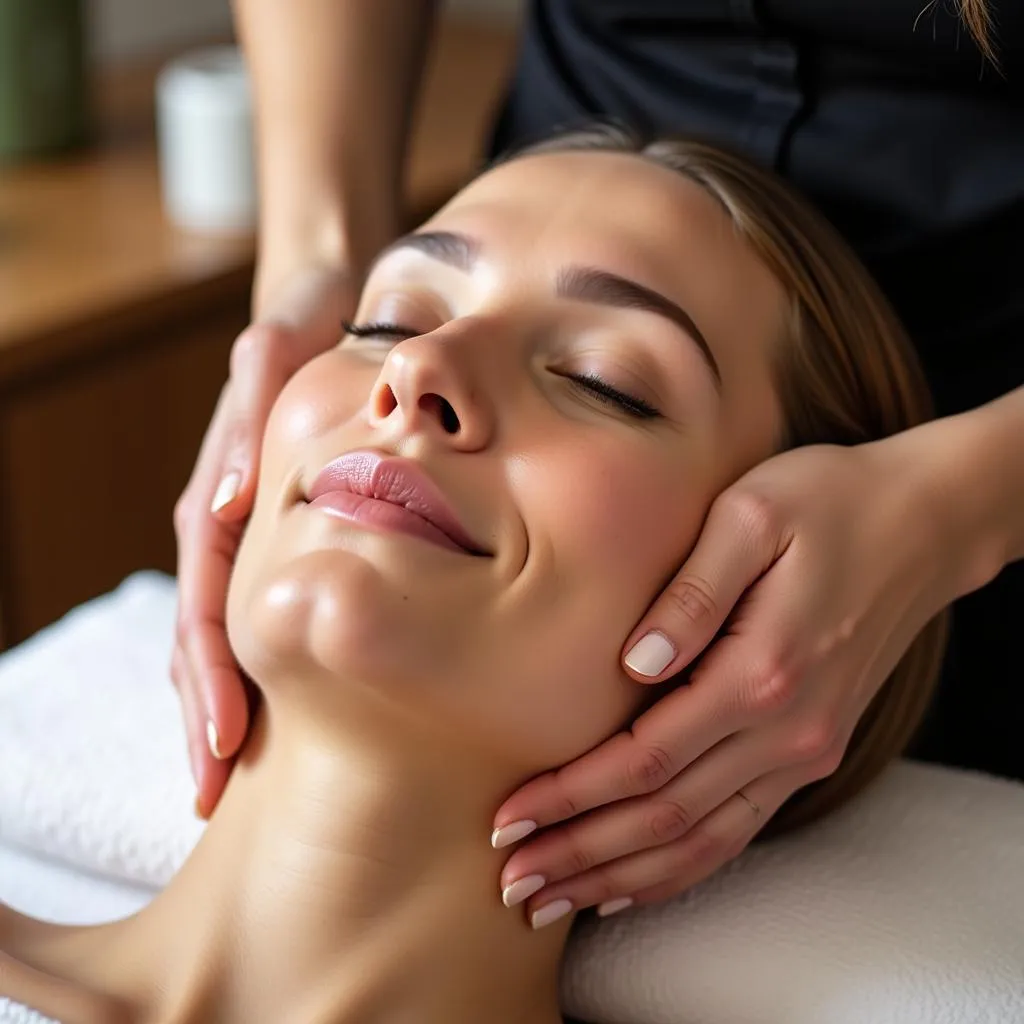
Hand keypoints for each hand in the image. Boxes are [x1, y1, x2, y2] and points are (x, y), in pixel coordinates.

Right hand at [172, 263, 353, 816]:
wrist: (324, 303)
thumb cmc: (307, 326)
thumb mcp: (279, 352)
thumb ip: (251, 417)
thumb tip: (230, 504)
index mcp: (218, 498)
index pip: (205, 604)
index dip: (210, 677)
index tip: (223, 744)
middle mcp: (226, 526)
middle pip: (204, 637)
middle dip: (205, 716)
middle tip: (213, 794)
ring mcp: (251, 535)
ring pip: (229, 635)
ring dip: (225, 706)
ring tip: (230, 779)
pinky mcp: (281, 534)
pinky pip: (264, 610)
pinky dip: (264, 666)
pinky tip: (281, 716)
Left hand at [491, 431, 965, 926]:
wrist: (919, 523)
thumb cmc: (825, 502)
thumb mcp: (750, 516)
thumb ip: (691, 594)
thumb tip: (633, 663)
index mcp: (760, 670)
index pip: (645, 758)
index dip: (572, 796)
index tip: (511, 819)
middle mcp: (787, 728)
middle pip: (664, 817)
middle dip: (581, 853)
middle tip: (512, 882)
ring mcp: (804, 748)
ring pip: (700, 842)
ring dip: (622, 876)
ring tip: (553, 900)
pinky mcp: (810, 750)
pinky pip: (738, 830)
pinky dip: (682, 868)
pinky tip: (633, 885)